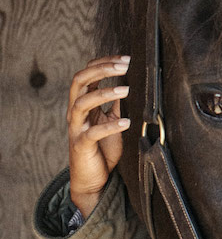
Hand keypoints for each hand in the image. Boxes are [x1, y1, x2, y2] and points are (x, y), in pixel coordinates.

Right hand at [67, 56, 130, 217]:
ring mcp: (77, 128)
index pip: (88, 74)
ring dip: (105, 93)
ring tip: (126, 90)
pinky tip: (126, 123)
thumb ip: (116, 105)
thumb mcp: (112, 121)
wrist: (93, 179)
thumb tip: (128, 84)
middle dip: (101, 70)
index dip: (104, 62)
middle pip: (80, 81)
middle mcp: (76, 112)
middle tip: (124, 66)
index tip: (126, 58)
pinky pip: (92, 133)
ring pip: (82, 103)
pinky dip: (110, 126)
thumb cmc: (102, 149)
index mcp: (83, 103)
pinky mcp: (81, 146)